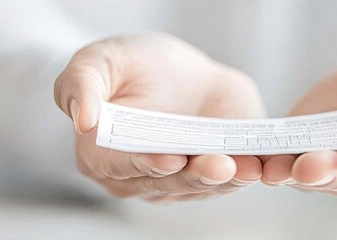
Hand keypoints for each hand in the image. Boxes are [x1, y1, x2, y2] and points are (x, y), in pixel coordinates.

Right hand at [54, 34, 265, 201]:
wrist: (175, 71)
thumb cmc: (129, 65)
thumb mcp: (97, 61)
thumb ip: (81, 85)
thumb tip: (83, 119)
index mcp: (99, 154)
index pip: (120, 165)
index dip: (146, 163)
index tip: (171, 158)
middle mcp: (135, 177)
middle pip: (165, 183)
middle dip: (193, 176)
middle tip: (219, 165)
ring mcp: (173, 182)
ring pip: (198, 187)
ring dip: (223, 180)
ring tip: (243, 167)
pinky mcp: (208, 177)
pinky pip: (225, 181)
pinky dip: (241, 174)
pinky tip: (255, 166)